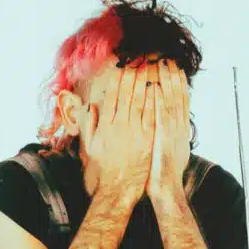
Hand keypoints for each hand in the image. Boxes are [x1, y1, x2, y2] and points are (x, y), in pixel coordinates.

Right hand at [82, 65, 156, 199]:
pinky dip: (154, 101)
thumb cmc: (104, 169)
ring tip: (150, 69)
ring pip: (141, 102)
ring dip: (145, 83)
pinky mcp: (147, 139)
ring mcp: (134, 132)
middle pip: (127, 95)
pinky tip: (158, 88)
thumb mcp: (90, 146)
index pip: (112, 97)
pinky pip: (152, 116)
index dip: (118, 80)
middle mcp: (120, 126)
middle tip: (139, 61)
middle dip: (133, 76)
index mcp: (106, 126)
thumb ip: (90, 125)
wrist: (118, 188)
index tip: (123, 67)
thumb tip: (91, 107)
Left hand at [147, 60, 190, 202]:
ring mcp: (172, 134)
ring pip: (172, 103)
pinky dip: (160, 102)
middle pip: (179, 99)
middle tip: (170, 60)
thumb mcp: (170, 153)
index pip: (181, 104)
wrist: (167, 192)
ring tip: (164, 66)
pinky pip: (161, 117)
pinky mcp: (163, 139)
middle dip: (175, 78)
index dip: (179, 86)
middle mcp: (179, 130)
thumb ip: (169, 138)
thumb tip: (169, 129)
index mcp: (180, 132)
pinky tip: (156, 88)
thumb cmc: (164, 176)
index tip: (176, 70)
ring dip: (168, 84)